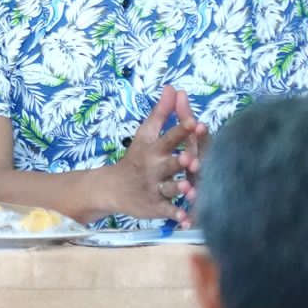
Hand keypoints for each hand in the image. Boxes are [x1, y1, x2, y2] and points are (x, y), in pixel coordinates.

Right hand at [106, 85, 203, 225]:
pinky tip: (187, 220)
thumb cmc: (136, 157)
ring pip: (167, 188)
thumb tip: (173, 87)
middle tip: (190, 158)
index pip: (168, 137)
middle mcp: (153, 168)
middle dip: (178, 162)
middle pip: (168, 163)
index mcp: (153, 149)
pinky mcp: (155, 206)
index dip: (181, 131)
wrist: (112, 187)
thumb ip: (162, 112)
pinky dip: (176, 216)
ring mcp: (153, 188)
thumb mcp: (145, 133)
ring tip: (187, 189)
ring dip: (176, 189)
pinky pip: (167, 211)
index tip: (195, 123)